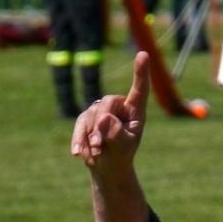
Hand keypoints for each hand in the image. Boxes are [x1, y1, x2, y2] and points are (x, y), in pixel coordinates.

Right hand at [70, 50, 149, 180]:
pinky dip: (79, 139)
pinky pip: (80, 124)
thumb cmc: (121, 155)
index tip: (144, 54)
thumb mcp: (122, 148)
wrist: (107, 167)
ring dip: (91, 136)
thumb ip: (116, 134)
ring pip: (91, 115)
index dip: (141, 73)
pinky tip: (78, 153)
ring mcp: (101, 110)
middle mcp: (118, 107)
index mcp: (135, 111)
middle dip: (101, 123)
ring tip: (96, 153)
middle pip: (107, 103)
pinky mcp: (86, 118)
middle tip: (99, 144)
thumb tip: (104, 118)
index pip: (139, 90)